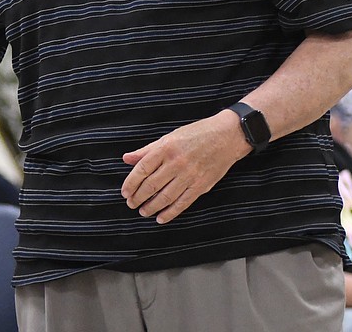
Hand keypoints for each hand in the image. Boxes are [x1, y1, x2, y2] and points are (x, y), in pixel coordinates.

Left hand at [120, 113, 245, 223]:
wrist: (226, 137)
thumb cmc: (196, 134)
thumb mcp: (169, 137)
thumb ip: (147, 150)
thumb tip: (126, 158)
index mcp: (165, 148)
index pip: (142, 169)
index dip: (131, 183)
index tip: (124, 192)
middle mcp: (176, 163)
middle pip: (151, 185)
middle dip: (138, 197)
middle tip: (131, 204)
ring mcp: (189, 175)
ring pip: (165, 196)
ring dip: (151, 207)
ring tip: (143, 211)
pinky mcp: (201, 186)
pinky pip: (183, 203)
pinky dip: (170, 213)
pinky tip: (160, 218)